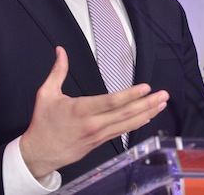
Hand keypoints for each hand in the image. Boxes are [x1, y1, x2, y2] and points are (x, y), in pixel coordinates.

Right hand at [19, 46, 168, 178]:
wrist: (39, 153)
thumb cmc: (43, 123)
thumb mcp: (46, 94)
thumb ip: (57, 71)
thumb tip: (60, 50)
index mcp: (81, 110)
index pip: (111, 102)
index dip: (130, 95)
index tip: (145, 88)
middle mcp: (93, 124)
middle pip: (125, 114)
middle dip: (147, 104)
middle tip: (163, 95)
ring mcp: (99, 135)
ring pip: (128, 124)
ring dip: (147, 113)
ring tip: (161, 104)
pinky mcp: (100, 142)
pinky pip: (122, 132)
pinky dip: (136, 123)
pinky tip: (147, 117)